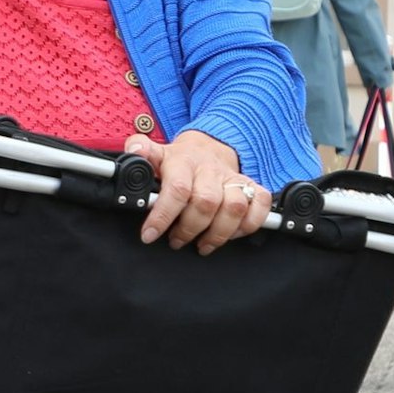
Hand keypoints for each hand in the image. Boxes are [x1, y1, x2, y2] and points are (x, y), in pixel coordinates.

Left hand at [128, 130, 271, 255]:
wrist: (207, 148)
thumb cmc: (178, 160)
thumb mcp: (156, 154)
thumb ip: (141, 152)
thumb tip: (133, 152)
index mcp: (183, 161)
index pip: (177, 189)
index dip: (164, 215)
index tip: (149, 235)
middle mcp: (211, 170)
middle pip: (206, 203)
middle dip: (189, 229)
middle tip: (176, 240)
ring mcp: (234, 179)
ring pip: (234, 207)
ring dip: (217, 234)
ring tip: (201, 244)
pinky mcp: (252, 186)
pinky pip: (260, 205)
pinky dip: (249, 224)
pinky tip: (231, 234)